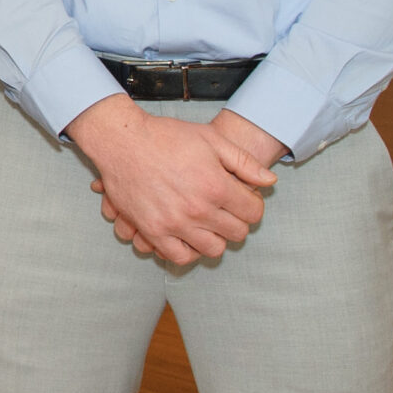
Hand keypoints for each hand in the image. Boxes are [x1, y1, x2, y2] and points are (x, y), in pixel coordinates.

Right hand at [95, 110, 286, 242]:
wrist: (122, 141)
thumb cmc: (166, 136)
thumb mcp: (211, 139)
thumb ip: (244, 162)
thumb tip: (270, 182)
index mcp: (216, 186)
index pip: (253, 212)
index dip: (252, 204)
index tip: (241, 198)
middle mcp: (198, 209)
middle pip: (237, 233)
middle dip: (237, 220)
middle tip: (225, 209)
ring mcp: (175, 223)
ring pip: (212, 249)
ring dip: (215, 237)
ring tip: (207, 223)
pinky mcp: (153, 231)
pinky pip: (180, 256)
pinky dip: (189, 251)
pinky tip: (187, 236)